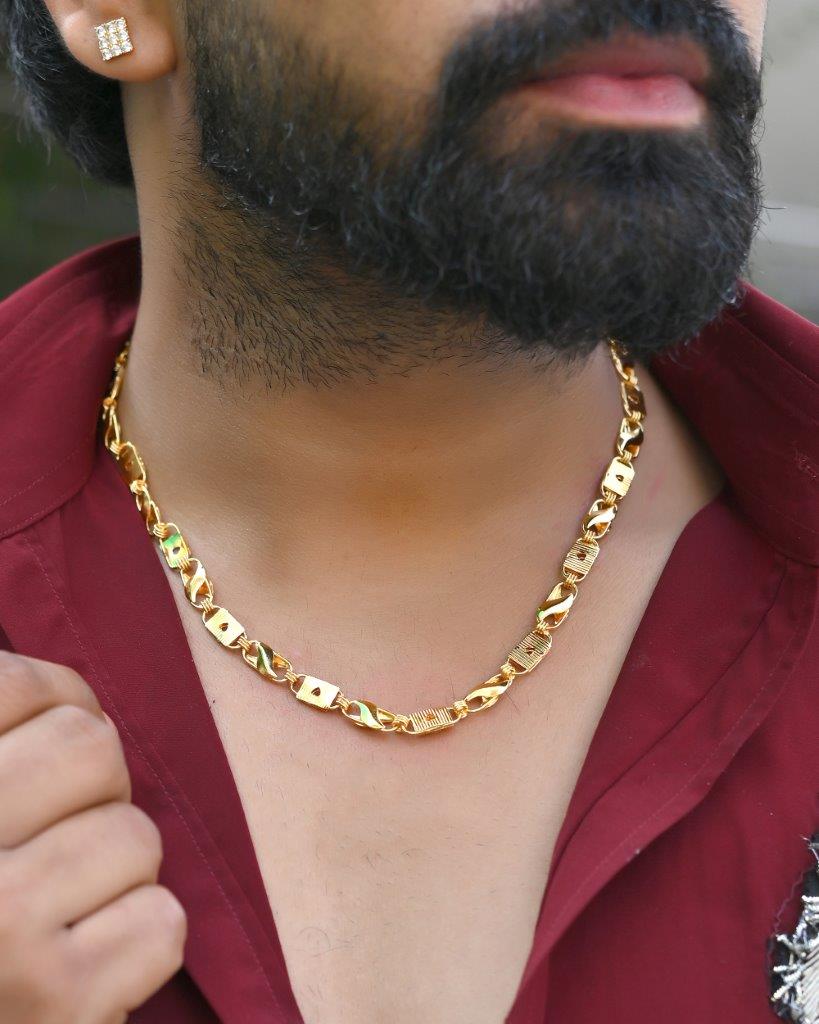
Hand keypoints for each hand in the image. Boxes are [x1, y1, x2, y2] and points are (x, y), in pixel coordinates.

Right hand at [0, 652, 186, 1022]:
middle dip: (94, 788)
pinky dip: (136, 943)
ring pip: (136, 833)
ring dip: (116, 871)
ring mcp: (1, 928)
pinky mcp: (62, 1000)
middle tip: (57, 836)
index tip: (42, 751)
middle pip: (91, 745)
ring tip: (61, 911)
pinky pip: (161, 921)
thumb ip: (10, 745)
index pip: (19, 685)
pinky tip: (82, 969)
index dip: (58, 705)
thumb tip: (76, 698)